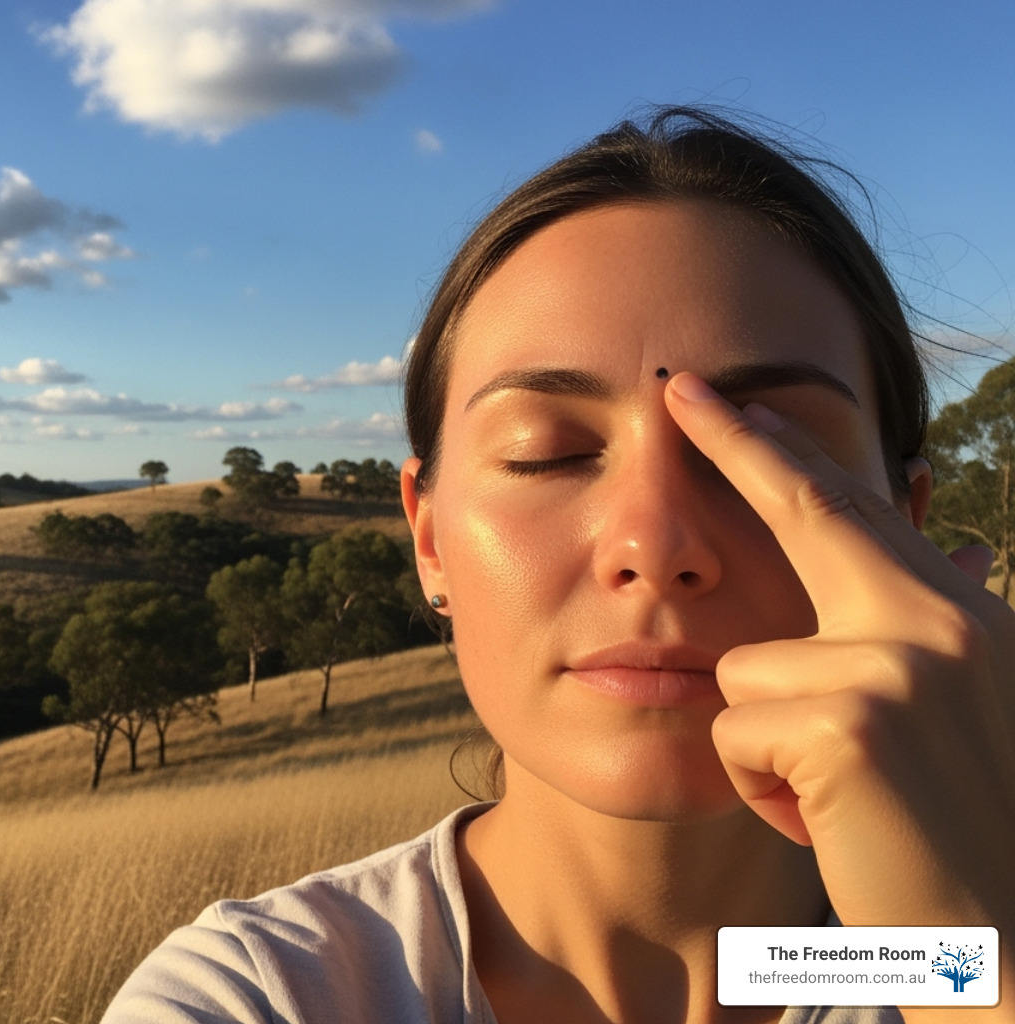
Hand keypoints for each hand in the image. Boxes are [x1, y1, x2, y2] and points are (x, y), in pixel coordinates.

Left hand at [664, 372, 1014, 933]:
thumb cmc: (960, 840)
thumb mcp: (951, 718)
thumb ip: (905, 642)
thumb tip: (941, 553)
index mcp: (961, 621)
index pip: (861, 515)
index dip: (791, 453)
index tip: (734, 399)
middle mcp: (938, 622)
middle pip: (809, 516)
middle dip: (739, 444)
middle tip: (680, 384)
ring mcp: (895, 666)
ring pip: (741, 671)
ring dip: (764, 747)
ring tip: (839, 801)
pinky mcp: (847, 724)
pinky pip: (732, 734)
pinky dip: (760, 791)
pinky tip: (830, 825)